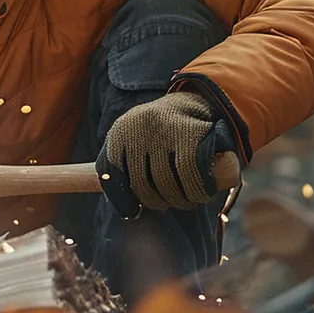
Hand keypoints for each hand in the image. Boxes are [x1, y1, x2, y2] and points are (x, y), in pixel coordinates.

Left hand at [101, 91, 241, 211]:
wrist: (196, 100)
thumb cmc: (162, 131)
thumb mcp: (136, 138)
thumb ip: (122, 164)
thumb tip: (127, 212)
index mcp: (119, 131)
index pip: (111, 173)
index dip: (122, 200)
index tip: (134, 212)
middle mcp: (137, 126)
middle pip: (140, 182)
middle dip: (155, 202)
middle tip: (167, 206)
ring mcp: (162, 128)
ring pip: (165, 181)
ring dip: (178, 201)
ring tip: (186, 203)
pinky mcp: (189, 132)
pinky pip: (190, 172)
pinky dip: (197, 190)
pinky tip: (202, 194)